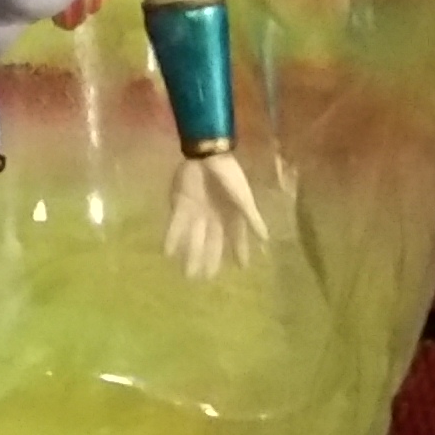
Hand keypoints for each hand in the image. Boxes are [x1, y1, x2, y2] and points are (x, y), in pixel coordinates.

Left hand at [166, 146, 267, 278]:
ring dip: (191, 255)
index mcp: (231, 216)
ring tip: (188, 274)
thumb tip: (266, 240)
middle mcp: (214, 218)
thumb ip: (252, 219)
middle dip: (209, 261)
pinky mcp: (181, 206)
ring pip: (194, 239)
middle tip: (204, 279)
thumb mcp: (244, 199)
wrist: (208, 155)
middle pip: (212, 243)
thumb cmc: (230, 176)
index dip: (239, 252)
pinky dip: (173, 239)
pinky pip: (176, 226)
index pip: (236, 239)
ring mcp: (197, 213)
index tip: (242, 267)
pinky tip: (169, 254)